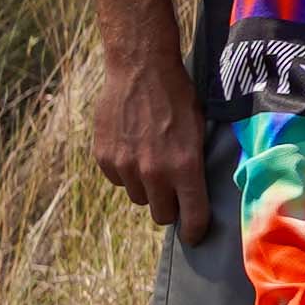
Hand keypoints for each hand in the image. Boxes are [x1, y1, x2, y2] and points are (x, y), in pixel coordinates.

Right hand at [90, 40, 213, 243]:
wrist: (141, 69)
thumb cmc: (178, 97)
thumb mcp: (199, 131)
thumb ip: (195, 166)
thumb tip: (196, 195)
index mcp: (184, 166)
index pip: (193, 216)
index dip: (196, 230)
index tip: (195, 235)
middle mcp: (154, 172)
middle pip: (162, 215)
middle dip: (170, 207)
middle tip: (173, 191)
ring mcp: (126, 166)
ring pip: (138, 198)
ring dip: (146, 188)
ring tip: (152, 160)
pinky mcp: (105, 158)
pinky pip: (118, 181)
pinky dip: (126, 172)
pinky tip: (133, 148)